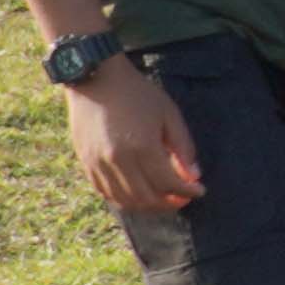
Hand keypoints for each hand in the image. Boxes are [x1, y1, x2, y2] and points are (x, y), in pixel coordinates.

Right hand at [66, 56, 200, 213]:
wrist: (95, 79)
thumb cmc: (137, 93)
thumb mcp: (169, 113)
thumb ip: (183, 146)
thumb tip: (194, 175)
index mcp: (142, 147)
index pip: (168, 183)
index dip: (187, 192)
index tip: (199, 191)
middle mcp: (117, 160)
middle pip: (146, 197)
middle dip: (169, 203)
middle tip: (183, 199)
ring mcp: (97, 163)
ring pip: (125, 200)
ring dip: (147, 206)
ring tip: (163, 199)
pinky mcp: (85, 162)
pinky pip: (105, 192)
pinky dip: (124, 200)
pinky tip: (138, 195)